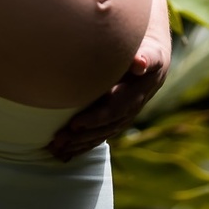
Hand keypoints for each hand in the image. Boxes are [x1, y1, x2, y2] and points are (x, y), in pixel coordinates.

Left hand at [47, 31, 170, 162]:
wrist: (154, 65)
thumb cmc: (148, 53)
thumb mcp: (151, 54)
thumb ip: (145, 58)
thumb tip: (139, 63)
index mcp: (135, 96)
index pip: (113, 111)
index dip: (95, 119)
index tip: (75, 123)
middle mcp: (128, 112)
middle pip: (102, 128)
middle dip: (80, 136)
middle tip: (58, 141)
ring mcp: (121, 119)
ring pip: (99, 136)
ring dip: (77, 145)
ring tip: (55, 150)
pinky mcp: (113, 121)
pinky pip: (97, 137)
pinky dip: (80, 147)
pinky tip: (63, 154)